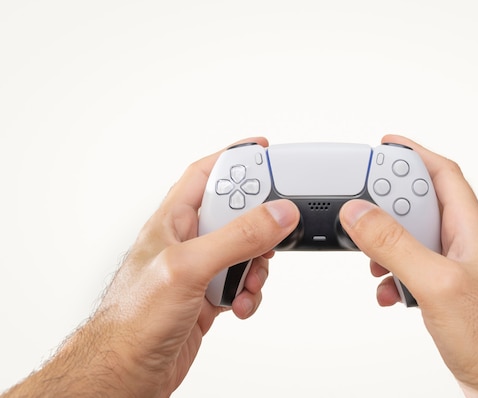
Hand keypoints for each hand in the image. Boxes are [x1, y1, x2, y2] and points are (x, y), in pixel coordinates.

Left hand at [3, 137, 299, 397]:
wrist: (124, 373)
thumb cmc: (133, 320)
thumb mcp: (188, 268)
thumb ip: (236, 237)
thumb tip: (277, 213)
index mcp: (172, 222)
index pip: (205, 174)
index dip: (234, 158)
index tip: (264, 150)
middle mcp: (186, 242)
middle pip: (235, 213)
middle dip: (259, 224)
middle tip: (273, 231)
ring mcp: (199, 271)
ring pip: (244, 252)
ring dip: (257, 266)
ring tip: (248, 283)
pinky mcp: (208, 298)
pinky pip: (242, 285)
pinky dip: (250, 294)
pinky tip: (240, 307)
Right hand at [340, 135, 477, 396]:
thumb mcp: (437, 284)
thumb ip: (396, 246)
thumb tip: (360, 213)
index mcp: (469, 230)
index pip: (443, 174)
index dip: (414, 153)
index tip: (383, 145)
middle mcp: (461, 245)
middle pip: (420, 203)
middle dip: (388, 202)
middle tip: (361, 205)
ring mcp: (451, 270)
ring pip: (410, 239)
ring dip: (385, 245)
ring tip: (371, 258)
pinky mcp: (441, 294)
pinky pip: (409, 271)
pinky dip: (391, 276)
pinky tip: (387, 290)